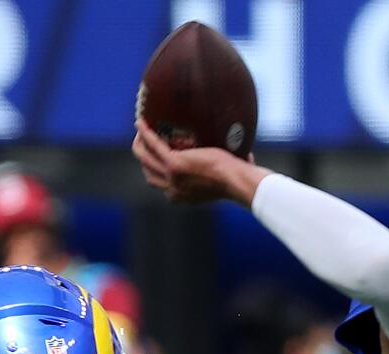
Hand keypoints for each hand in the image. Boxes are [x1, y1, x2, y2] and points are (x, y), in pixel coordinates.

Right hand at [132, 120, 265, 204]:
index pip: (164, 186)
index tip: (160, 159)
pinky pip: (154, 145)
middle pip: (149, 174)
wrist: (237, 181)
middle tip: (144, 143)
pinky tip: (141, 122)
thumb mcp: (227, 178)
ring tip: (140, 131)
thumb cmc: (239, 179)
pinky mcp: (174, 164)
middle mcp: (174, 189)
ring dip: (140, 145)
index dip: (158, 172)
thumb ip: (227, 172)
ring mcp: (172, 177)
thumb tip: (249, 156)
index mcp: (184, 196)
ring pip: (145, 159)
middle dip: (144, 158)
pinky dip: (146, 133)